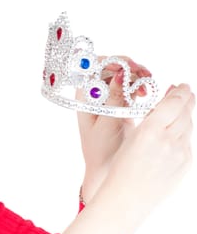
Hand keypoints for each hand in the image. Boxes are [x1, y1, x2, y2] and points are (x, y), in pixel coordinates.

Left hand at [76, 56, 150, 201]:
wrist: (107, 171)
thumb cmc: (101, 151)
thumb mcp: (107, 124)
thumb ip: (114, 99)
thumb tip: (119, 74)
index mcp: (84, 99)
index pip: (91, 69)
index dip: (109, 62)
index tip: (127, 67)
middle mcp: (94, 97)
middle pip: (110, 69)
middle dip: (128, 67)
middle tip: (145, 75)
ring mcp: (108, 100)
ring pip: (122, 76)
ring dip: (137, 76)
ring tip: (147, 87)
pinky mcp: (120, 105)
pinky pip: (130, 87)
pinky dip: (140, 86)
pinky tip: (147, 93)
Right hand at [106, 83, 193, 207]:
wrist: (127, 199)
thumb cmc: (120, 169)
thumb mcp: (131, 138)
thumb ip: (151, 120)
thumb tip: (166, 105)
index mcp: (150, 131)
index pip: (173, 103)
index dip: (180, 91)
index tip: (180, 84)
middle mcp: (169, 141)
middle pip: (185, 112)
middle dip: (185, 100)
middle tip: (183, 91)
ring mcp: (180, 154)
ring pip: (188, 126)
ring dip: (185, 115)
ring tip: (181, 108)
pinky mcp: (185, 165)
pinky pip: (188, 142)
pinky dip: (184, 132)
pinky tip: (176, 131)